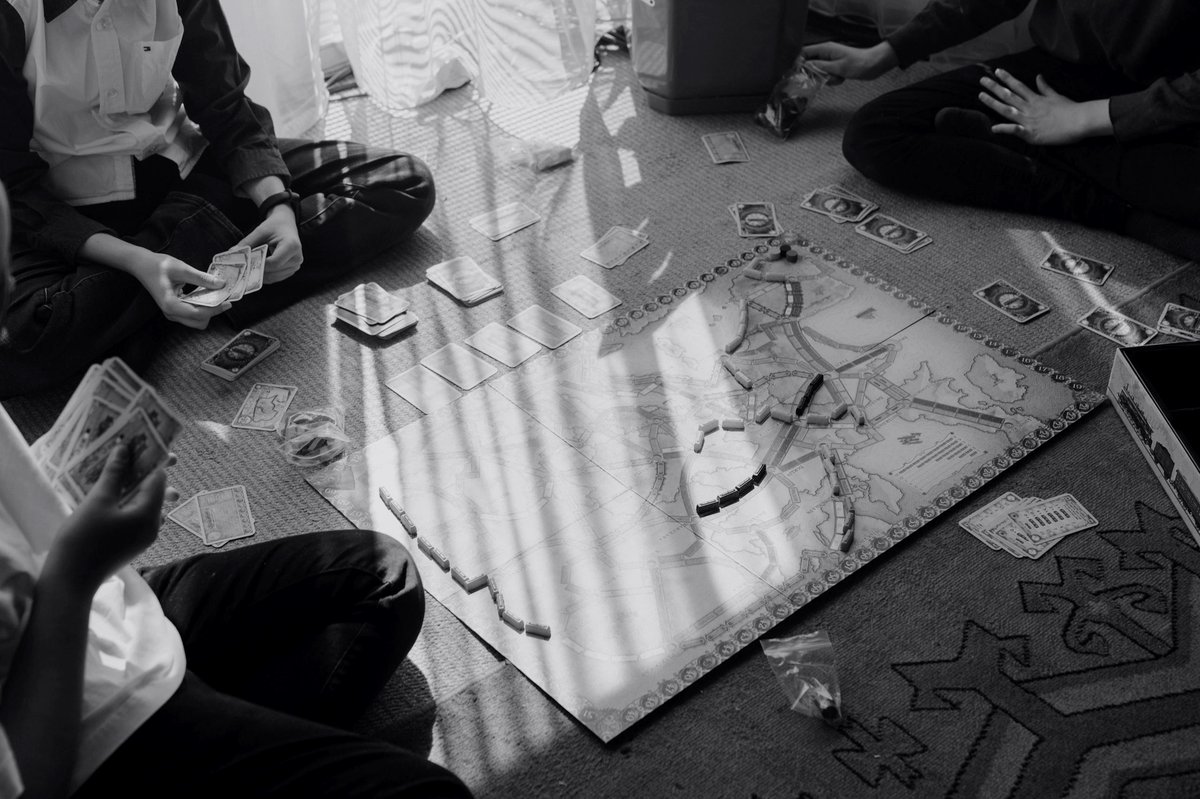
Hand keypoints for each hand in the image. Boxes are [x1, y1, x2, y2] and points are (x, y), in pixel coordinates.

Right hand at [49, 444, 166, 590]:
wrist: (70, 581)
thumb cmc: (83, 539)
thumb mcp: (97, 501)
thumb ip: (114, 474)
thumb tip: (124, 449)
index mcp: (150, 514)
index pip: (158, 479)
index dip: (150, 459)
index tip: (141, 443)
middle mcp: (153, 526)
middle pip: (155, 491)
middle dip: (145, 471)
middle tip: (132, 452)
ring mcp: (143, 536)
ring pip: (145, 503)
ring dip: (135, 486)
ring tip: (122, 468)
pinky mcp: (131, 542)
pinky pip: (136, 515)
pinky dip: (128, 501)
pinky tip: (114, 493)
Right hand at [132, 251, 231, 328]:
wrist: (141, 264)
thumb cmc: (158, 265)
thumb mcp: (181, 268)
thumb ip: (202, 278)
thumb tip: (221, 284)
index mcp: (171, 305)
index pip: (199, 314)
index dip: (216, 309)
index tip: (228, 302)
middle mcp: (171, 313)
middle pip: (199, 322)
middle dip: (213, 312)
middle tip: (222, 298)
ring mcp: (172, 312)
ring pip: (197, 320)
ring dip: (208, 310)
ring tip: (216, 296)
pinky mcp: (174, 308)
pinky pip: (193, 313)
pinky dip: (202, 307)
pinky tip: (207, 294)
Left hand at [236, 206, 302, 284]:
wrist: (286, 225)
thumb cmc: (274, 227)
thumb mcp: (260, 231)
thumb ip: (247, 243)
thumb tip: (232, 253)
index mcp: (292, 246)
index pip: (274, 263)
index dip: (259, 265)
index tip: (245, 263)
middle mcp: (297, 258)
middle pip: (274, 272)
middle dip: (257, 270)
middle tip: (242, 268)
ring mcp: (295, 266)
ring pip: (274, 278)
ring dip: (260, 274)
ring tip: (249, 268)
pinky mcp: (291, 270)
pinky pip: (276, 278)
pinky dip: (265, 275)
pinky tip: (257, 268)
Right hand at [800, 41, 897, 82]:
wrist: (875, 65)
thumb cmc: (860, 63)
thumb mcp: (838, 66)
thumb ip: (820, 66)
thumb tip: (805, 66)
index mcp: (826, 49)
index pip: (804, 52)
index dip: (799, 62)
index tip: (800, 73)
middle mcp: (826, 53)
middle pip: (810, 64)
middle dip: (815, 74)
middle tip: (824, 77)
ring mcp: (831, 60)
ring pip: (819, 72)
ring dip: (825, 78)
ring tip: (837, 77)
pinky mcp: (836, 67)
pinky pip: (827, 75)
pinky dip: (832, 79)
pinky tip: (841, 78)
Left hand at [979, 69, 1112, 144]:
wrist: (1080, 121)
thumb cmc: (1070, 109)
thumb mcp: (1056, 96)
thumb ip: (1045, 88)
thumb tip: (1038, 76)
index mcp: (1035, 99)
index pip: (1018, 86)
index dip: (1006, 79)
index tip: (996, 71)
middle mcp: (1029, 108)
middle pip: (1009, 96)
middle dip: (994, 87)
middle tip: (982, 80)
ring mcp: (1029, 120)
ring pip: (1008, 110)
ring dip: (993, 103)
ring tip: (981, 96)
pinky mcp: (1031, 134)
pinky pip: (1016, 131)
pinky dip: (1005, 129)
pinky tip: (993, 128)